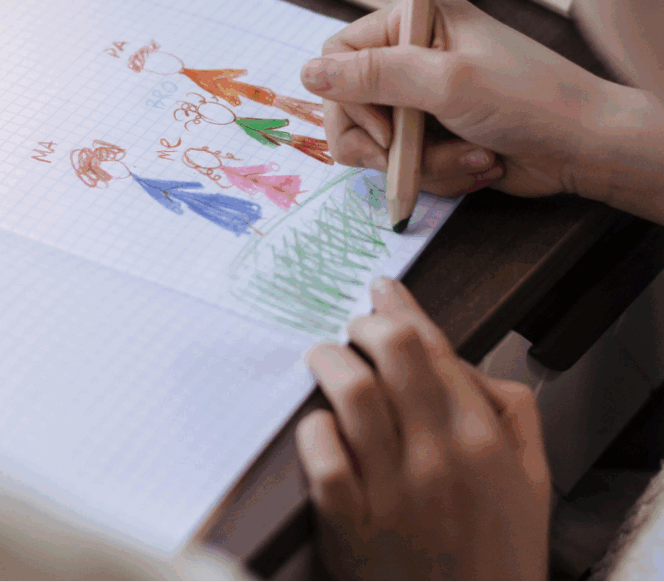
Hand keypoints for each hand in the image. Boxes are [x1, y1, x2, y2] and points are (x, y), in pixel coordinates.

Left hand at [296, 277, 549, 580]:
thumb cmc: (497, 558)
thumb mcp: (532, 484)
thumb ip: (514, 414)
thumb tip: (470, 361)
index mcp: (481, 440)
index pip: (435, 346)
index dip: (400, 307)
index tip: (382, 290)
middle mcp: (439, 458)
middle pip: (393, 352)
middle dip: (364, 326)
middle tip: (353, 329)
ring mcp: (395, 493)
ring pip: (353, 393)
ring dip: (329, 363)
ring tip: (323, 361)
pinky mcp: (353, 527)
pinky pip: (323, 459)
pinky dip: (313, 431)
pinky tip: (317, 425)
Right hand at [299, 0, 663, 213]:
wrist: (588, 149)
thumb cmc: (529, 100)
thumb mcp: (446, 82)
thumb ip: (374, 76)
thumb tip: (307, 73)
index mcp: (414, 21)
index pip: (339, 53)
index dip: (348, 95)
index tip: (383, 128)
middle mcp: (411, 56)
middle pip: (348, 104)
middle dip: (382, 141)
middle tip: (406, 155)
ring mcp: (421, 99)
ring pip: (375, 143)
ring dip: (418, 161)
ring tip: (465, 157)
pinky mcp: (433, 136)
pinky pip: (404, 164)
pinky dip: (437, 172)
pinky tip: (478, 164)